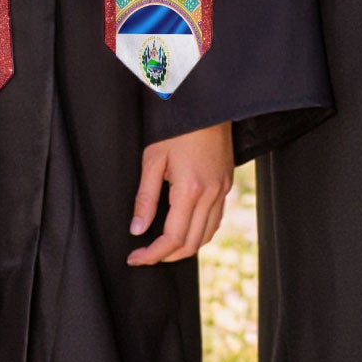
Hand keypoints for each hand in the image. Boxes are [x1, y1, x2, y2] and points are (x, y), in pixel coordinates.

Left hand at [127, 121, 233, 265]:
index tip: (135, 257)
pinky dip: (200, 232)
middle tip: (145, 255)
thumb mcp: (153, 159)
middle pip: (191, 243)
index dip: (152, 254)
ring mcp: (222, 189)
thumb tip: (137, 229)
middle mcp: (211, 193)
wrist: (207, 104)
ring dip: (185, 247)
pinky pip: (216, 219)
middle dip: (167, 256)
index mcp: (190, 189)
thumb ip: (145, 198)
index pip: (172, 238)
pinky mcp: (227, 183)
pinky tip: (185, 228)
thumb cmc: (177, 127)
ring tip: (163, 247)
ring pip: (207, 234)